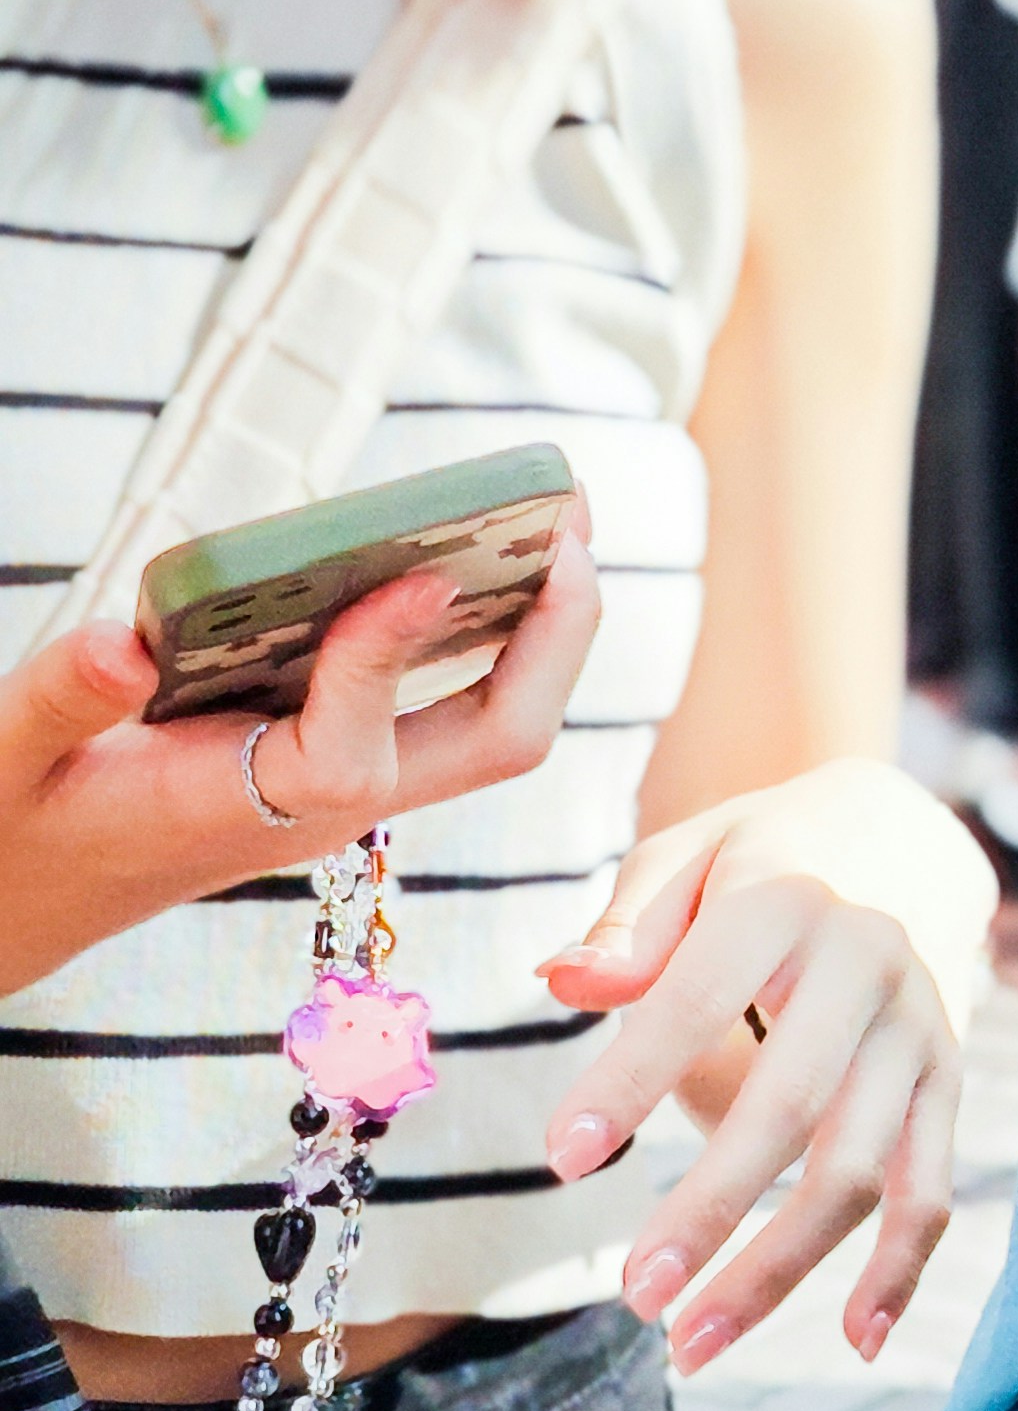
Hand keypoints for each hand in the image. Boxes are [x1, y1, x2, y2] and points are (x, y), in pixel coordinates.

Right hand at [0, 545, 601, 996]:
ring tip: (560, 511)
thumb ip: (57, 700)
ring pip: (495, 722)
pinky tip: (490, 552)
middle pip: (496, 741)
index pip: (350, 751)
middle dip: (551, 636)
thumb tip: (120, 642)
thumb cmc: (15, 827)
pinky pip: (454, 698)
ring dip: (541, 626)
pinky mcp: (346, 758)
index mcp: (245, 811)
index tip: (412, 571)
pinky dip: (491, 628)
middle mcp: (329, 802)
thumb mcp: (1, 762)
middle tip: (568, 517)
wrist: (30, 898)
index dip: (384, 658)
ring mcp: (354, 785)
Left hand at [538, 760, 998, 1368]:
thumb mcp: (681, 859)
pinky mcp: (949, 1084)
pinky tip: (853, 1340)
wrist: (893, 843)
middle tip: (636, 1292)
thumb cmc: (751, 867)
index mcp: (787, 906)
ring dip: (781, 1266)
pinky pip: (932, 1191)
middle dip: (714, 1207)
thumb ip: (627, 923)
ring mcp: (921, 1032)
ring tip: (691, 1340)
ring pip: (862, 1170)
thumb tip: (568, 983)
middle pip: (795, 1106)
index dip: (630, 1079)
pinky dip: (900, 1271)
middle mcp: (870, 967)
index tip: (561, 1159)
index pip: (698, 999)